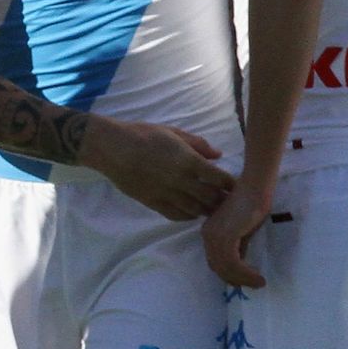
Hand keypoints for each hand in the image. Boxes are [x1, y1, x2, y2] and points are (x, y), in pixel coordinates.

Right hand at [80, 116, 234, 220]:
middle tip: (229, 202)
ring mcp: (168, 194)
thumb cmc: (142, 134)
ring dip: (207, 211)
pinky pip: (177, 215)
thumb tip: (218, 155)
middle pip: (211, 198)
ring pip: (196, 210)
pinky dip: (188, 216)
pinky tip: (192, 212)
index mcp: (189, 161)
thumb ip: (197, 144)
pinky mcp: (154, 202)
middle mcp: (182, 180)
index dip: (231, 184)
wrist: (112, 148)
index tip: (235, 185)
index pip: (220, 178)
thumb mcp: (172, 132)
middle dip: (223, 200)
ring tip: (213, 209)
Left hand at [202, 184, 271, 287]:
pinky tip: (258, 277)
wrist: (255, 187)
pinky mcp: (225, 236)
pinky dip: (245, 274)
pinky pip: (232, 263)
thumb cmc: (252, 205)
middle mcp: (208, 236)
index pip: (215, 262)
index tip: (245, 282)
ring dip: (243, 279)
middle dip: (236, 280)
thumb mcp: (244, 231)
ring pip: (225, 268)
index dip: (229, 275)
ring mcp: (214, 236)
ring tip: (259, 283)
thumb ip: (239, 247)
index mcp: (210, 234)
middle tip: (254, 285)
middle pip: (218, 267)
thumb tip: (241, 266)